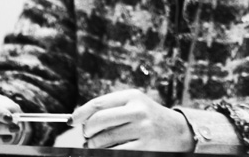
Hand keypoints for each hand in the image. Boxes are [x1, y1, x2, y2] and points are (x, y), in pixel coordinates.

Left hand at [71, 89, 192, 150]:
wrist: (176, 131)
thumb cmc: (147, 117)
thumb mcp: (134, 104)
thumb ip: (110, 107)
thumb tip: (78, 119)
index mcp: (133, 96)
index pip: (98, 103)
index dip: (81, 113)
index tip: (72, 120)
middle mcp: (138, 110)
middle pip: (97, 121)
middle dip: (87, 131)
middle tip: (88, 135)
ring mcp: (141, 129)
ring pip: (102, 139)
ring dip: (93, 145)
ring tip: (97, 144)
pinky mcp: (143, 146)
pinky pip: (112, 152)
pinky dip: (104, 153)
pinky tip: (107, 151)